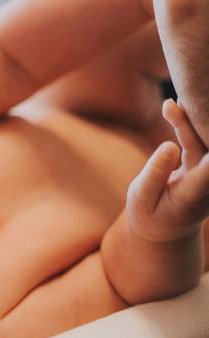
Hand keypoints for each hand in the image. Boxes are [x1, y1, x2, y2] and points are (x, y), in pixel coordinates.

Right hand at [126, 98, 208, 241]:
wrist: (163, 230)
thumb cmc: (148, 214)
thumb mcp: (141, 198)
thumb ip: (154, 174)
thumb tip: (169, 144)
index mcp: (191, 196)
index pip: (207, 172)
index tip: (206, 134)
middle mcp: (208, 184)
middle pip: (205, 149)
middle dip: (192, 125)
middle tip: (173, 103)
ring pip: (204, 142)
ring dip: (190, 120)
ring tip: (171, 102)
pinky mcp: (205, 166)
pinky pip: (199, 141)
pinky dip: (188, 125)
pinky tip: (176, 107)